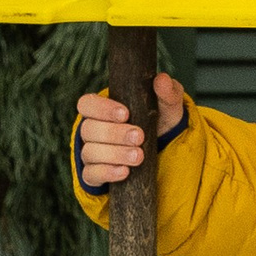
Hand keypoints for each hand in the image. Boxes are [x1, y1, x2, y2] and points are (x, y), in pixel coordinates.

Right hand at [76, 76, 185, 192]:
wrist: (163, 152)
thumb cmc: (158, 123)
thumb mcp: (167, 107)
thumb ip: (167, 92)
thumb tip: (162, 80)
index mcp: (102, 109)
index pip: (87, 104)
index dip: (102, 109)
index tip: (125, 114)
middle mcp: (92, 130)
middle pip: (89, 129)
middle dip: (115, 134)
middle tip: (139, 136)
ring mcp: (91, 153)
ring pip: (90, 152)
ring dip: (115, 154)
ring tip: (138, 156)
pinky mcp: (94, 174)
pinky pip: (92, 175)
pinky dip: (107, 173)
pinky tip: (124, 172)